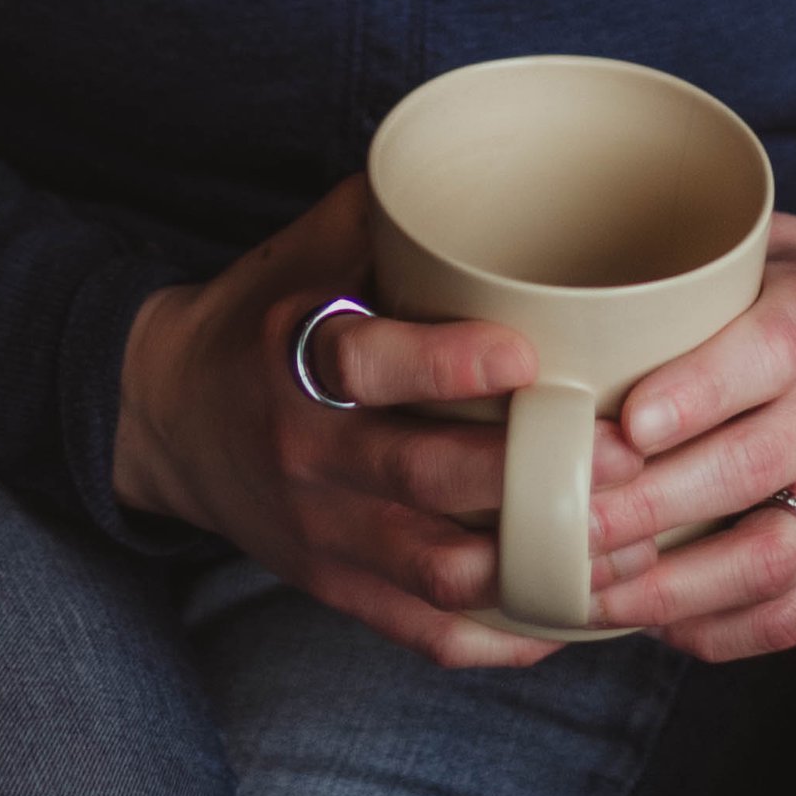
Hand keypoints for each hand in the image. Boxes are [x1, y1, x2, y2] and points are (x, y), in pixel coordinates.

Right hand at [114, 175, 641, 670]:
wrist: (169, 417)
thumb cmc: (263, 316)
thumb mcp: (303, 249)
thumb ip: (389, 211)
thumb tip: (491, 158)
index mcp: (298, 356)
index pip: (370, 366)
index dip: (449, 364)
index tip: (530, 357)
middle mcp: (308, 452)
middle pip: (425, 480)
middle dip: (531, 477)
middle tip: (626, 458)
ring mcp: (322, 532)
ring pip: (438, 571)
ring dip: (533, 565)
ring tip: (623, 543)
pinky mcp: (335, 587)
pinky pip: (424, 630)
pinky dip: (499, 637)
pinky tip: (567, 613)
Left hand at [586, 215, 795, 662]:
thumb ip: (714, 265)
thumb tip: (592, 281)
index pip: (768, 354)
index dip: (697, 392)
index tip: (628, 424)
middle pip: (752, 468)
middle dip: (650, 505)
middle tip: (569, 520)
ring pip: (771, 558)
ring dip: (675, 587)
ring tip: (597, 590)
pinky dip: (721, 630)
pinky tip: (659, 623)